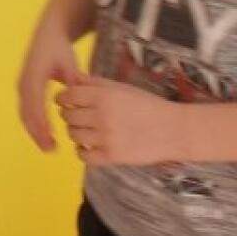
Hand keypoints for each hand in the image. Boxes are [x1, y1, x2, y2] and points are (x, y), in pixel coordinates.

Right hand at [17, 33, 85, 151]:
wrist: (48, 33)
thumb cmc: (60, 47)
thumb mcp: (69, 62)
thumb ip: (73, 80)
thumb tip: (78, 99)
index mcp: (34, 76)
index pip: (36, 104)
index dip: (42, 123)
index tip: (52, 138)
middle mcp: (24, 83)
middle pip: (27, 113)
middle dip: (37, 133)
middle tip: (51, 149)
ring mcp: (22, 87)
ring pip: (25, 114)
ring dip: (34, 132)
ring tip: (48, 147)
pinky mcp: (24, 90)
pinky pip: (26, 111)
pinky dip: (34, 125)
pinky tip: (45, 136)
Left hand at [56, 80, 184, 165]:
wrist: (173, 130)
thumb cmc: (148, 105)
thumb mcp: (123, 88)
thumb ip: (97, 83)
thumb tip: (74, 79)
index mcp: (103, 96)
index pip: (68, 95)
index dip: (63, 98)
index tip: (66, 101)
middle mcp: (101, 115)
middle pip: (67, 116)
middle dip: (69, 115)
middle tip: (78, 116)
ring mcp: (105, 137)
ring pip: (72, 135)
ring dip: (75, 132)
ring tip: (86, 130)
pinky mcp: (111, 156)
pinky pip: (83, 155)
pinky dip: (82, 151)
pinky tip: (90, 145)